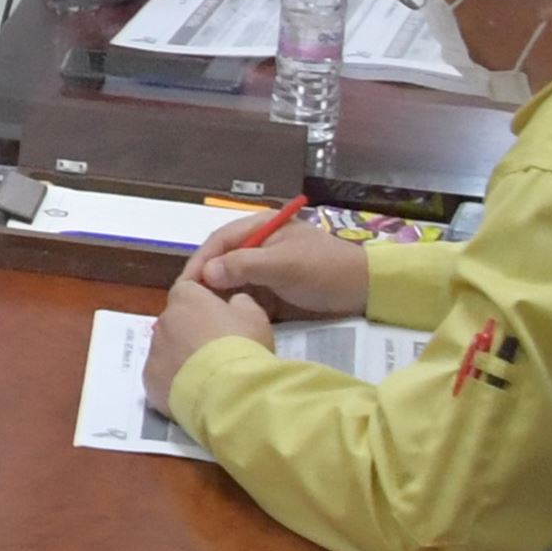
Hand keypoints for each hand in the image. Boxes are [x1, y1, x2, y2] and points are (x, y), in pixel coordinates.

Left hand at [145, 266, 273, 411]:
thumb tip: (233, 304)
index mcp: (186, 298)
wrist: (227, 390)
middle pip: (177, 319)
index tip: (207, 294)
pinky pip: (163, 374)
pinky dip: (175, 378)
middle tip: (217, 343)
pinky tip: (194, 389)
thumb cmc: (242, 346)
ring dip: (183, 354)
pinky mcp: (150, 379)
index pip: (187, 285)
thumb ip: (240, 303)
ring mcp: (154, 350)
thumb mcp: (254, 316)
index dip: (198, 288)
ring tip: (208, 371)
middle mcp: (163, 320)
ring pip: (168, 348)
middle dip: (193, 327)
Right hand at [194, 220, 372, 320]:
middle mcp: (259, 245)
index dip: (200, 262)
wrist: (366, 293)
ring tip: (200, 317)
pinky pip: (245, 298)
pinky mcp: (273, 291)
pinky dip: (233, 309)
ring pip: (230, 282)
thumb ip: (245, 266)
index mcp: (261, 227)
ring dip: (217, 298)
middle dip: (204, 282)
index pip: (219, 241)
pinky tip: (223, 322)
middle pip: (221, 261)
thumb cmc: (326, 271)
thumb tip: (207, 274)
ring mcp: (266, 269)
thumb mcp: (285, 265)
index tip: (185, 286)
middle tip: (187, 306)